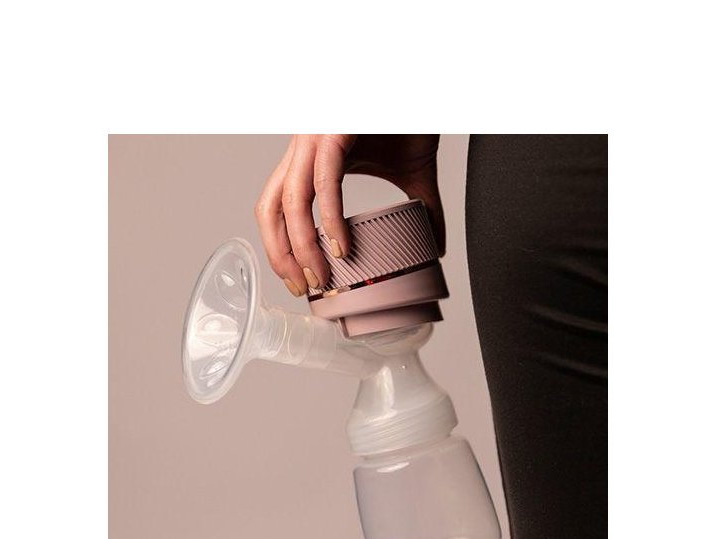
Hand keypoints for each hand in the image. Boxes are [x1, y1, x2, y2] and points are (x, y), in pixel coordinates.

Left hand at [255, 134, 443, 296]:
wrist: (426, 83)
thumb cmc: (413, 117)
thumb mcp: (414, 174)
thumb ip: (421, 210)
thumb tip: (436, 249)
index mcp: (312, 160)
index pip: (278, 208)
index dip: (281, 248)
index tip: (302, 281)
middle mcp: (305, 150)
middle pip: (270, 208)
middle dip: (280, 254)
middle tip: (305, 288)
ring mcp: (315, 140)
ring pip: (289, 200)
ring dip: (299, 246)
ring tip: (321, 277)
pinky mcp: (333, 133)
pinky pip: (323, 183)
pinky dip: (329, 220)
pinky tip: (341, 247)